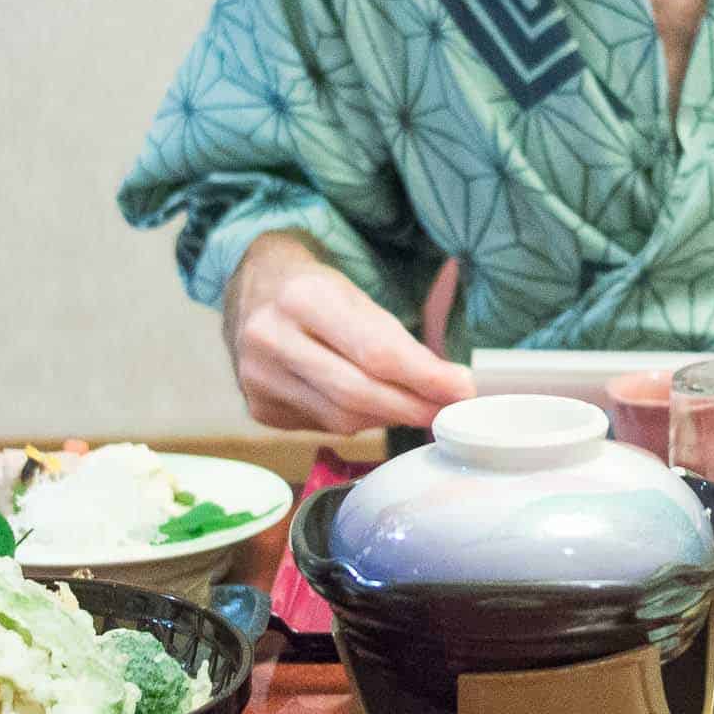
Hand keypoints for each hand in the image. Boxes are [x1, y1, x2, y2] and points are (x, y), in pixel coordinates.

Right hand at [222, 233, 476, 432]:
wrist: (252, 286)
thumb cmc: (313, 288)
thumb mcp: (352, 294)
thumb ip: (394, 340)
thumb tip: (447, 388)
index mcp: (301, 298)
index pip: (375, 350)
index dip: (423, 377)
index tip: (461, 389)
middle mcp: (271, 339)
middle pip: (358, 393)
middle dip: (411, 407)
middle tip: (446, 411)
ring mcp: (258, 379)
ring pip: (341, 419)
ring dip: (384, 417)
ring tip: (407, 404)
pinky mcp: (258, 408)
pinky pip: (322, 427)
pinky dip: (352, 420)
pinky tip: (361, 404)